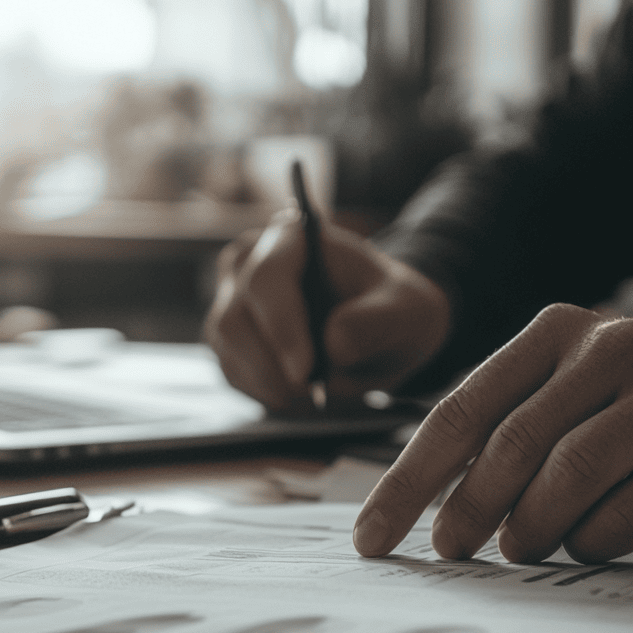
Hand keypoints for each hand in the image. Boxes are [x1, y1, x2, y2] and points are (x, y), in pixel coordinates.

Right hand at [204, 213, 450, 408]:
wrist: (382, 327)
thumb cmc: (390, 306)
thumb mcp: (405, 309)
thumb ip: (375, 321)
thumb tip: (333, 345)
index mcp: (290, 238)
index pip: (266, 278)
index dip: (281, 326)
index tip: (306, 370)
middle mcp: (248, 263)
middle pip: (233, 318)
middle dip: (272, 366)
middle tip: (315, 393)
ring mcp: (232, 301)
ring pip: (227, 350)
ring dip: (270, 382)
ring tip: (316, 392)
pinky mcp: (229, 340)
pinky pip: (232, 373)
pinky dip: (265, 392)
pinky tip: (300, 394)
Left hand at [353, 303, 632, 564]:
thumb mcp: (571, 406)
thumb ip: (509, 434)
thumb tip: (427, 510)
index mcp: (558, 331)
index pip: (462, 409)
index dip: (408, 481)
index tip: (371, 538)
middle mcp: (614, 345)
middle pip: (513, 441)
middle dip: (467, 508)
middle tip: (450, 551)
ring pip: (572, 471)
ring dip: (534, 527)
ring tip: (521, 550)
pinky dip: (600, 538)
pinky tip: (590, 544)